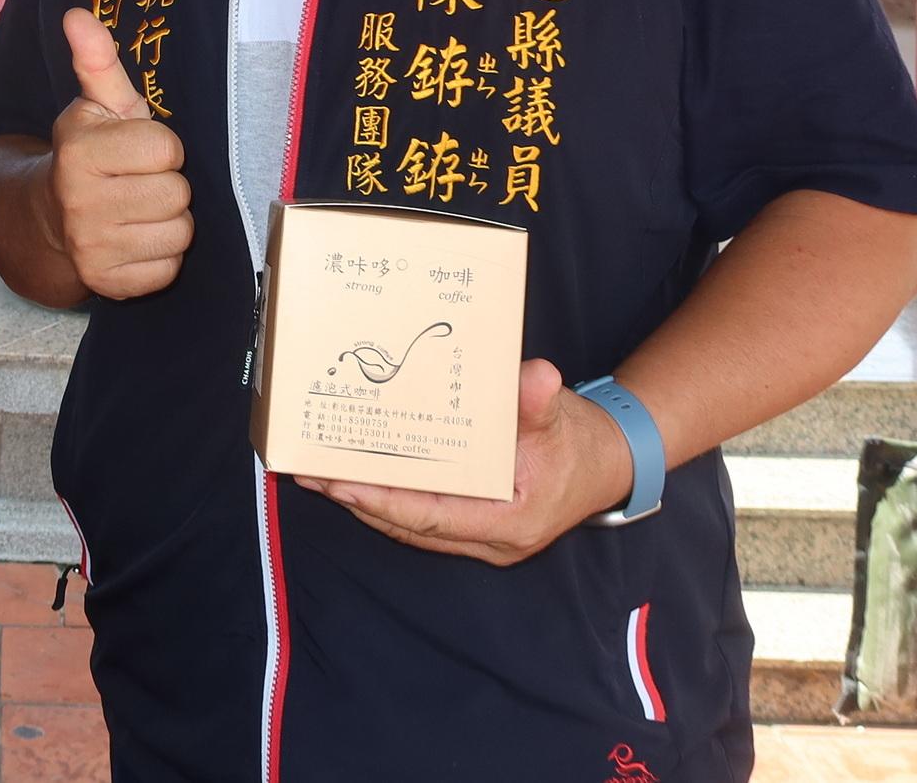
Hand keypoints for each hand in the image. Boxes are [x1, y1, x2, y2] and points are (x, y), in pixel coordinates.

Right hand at [46, 8, 190, 298]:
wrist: (49, 217)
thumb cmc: (91, 155)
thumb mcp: (97, 105)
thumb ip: (97, 60)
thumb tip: (77, 13)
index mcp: (80, 152)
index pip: (166, 149)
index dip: (160, 147)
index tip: (138, 149)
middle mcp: (80, 202)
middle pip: (177, 193)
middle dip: (167, 184)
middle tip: (141, 181)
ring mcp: (92, 247)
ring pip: (179, 232)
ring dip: (169, 221)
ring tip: (142, 209)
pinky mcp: (108, 284)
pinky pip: (169, 268)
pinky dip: (162, 256)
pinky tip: (138, 239)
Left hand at [299, 360, 634, 565]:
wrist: (609, 462)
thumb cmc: (580, 441)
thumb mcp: (559, 416)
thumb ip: (537, 401)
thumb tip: (534, 376)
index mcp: (509, 521)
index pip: (431, 517)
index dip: (382, 501)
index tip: (338, 483)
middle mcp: (489, 540)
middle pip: (409, 525)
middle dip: (356, 499)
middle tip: (307, 472)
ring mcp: (478, 536)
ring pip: (409, 523)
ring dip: (363, 499)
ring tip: (316, 472)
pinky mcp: (471, 522)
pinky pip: (419, 513)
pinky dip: (386, 495)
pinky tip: (355, 471)